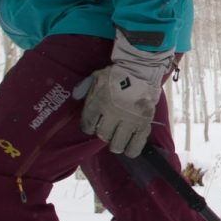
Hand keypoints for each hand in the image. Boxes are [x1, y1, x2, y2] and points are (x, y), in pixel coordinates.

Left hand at [81, 33, 173, 156]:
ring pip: (118, 143)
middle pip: (103, 135)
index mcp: (98, 103)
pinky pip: (137, 143)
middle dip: (104, 134)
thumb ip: (85, 88)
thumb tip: (76, 96)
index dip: (89, 127)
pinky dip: (133, 149)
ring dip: (116, 145)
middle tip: (108, 131)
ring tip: (118, 143)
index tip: (92, 126)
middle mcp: (112, 114)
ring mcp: (129, 120)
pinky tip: (130, 150)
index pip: (89, 124)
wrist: (141, 70)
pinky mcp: (143, 123)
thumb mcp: (97, 77)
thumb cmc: (117, 74)